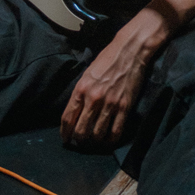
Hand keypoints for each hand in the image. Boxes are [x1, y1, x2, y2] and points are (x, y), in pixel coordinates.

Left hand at [60, 7, 168, 146]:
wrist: (128, 52)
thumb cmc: (106, 60)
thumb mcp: (87, 74)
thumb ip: (81, 92)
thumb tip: (75, 111)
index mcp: (81, 89)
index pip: (68, 117)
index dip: (65, 132)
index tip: (65, 139)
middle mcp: (93, 98)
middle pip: (81, 131)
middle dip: (79, 140)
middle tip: (80, 142)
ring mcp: (109, 104)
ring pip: (97, 135)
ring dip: (95, 142)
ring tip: (95, 142)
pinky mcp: (124, 108)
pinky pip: (115, 132)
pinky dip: (111, 140)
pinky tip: (109, 140)